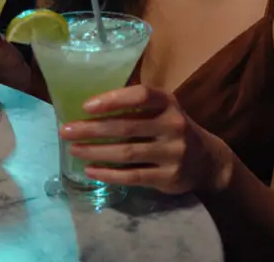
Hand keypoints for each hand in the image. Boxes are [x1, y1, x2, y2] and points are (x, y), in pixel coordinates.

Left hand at [60, 85, 233, 194]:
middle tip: (66, 130)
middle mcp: (173, 125)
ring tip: (73, 149)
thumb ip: (136, 107)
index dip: (113, 99)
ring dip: (96, 151)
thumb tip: (90, 107)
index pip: (141, 95)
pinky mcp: (168, 177)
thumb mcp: (163, 110)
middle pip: (126, 127)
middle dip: (92, 129)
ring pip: (127, 153)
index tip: (86, 106)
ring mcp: (172, 153)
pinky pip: (133, 176)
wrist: (207, 160)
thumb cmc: (172, 129)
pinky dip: (109, 174)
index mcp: (168, 103)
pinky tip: (90, 170)